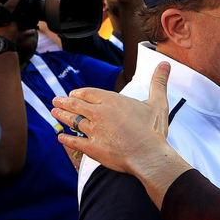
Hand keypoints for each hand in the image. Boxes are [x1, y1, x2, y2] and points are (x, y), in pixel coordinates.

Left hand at [51, 62, 171, 177]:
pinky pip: (74, 142)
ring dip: (61, 116)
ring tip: (54, 113)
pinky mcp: (93, 148)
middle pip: (76, 105)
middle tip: (55, 101)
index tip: (73, 94)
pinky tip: (60, 137)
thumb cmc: (153, 130)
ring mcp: (94, 131)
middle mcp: (99, 113)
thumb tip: (165, 64)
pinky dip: (66, 139)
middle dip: (64, 102)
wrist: (148, 155)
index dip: (79, 93)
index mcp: (112, 101)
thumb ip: (159, 82)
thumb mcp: (158, 103)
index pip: (89, 93)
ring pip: (72, 121)